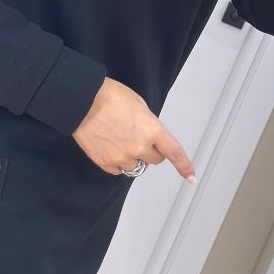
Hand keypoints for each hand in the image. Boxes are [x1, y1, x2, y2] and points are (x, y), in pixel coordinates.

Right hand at [72, 77, 196, 181]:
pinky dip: (117, 162)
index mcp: (152, 130)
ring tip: (119, 139)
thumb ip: (149, 126)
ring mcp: (121, 157)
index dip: (184, 166)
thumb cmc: (110, 97)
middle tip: (137, 137)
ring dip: (133, 157)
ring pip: (136, 166)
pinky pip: (118, 170)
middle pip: (155, 160)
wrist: (82, 101)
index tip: (191, 176)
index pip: (174, 152)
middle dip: (150, 151)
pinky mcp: (105, 163)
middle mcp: (139, 147)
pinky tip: (109, 146)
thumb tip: (150, 137)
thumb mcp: (140, 106)